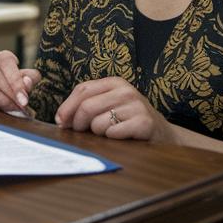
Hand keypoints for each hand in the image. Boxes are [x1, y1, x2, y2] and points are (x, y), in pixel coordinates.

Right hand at [0, 50, 39, 115]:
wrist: (6, 99)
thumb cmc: (17, 87)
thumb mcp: (28, 81)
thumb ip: (30, 79)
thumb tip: (27, 82)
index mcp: (3, 59)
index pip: (6, 61)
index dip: (15, 78)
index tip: (24, 96)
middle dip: (10, 93)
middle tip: (20, 106)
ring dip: (1, 102)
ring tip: (12, 110)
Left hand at [54, 77, 174, 141]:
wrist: (162, 134)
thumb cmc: (128, 121)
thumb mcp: (109, 105)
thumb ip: (86, 106)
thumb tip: (60, 119)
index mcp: (115, 83)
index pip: (82, 90)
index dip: (67, 107)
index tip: (61, 122)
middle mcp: (126, 91)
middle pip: (87, 107)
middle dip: (77, 124)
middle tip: (80, 133)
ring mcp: (136, 106)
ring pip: (98, 123)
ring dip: (97, 134)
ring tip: (108, 134)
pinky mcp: (144, 123)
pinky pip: (113, 133)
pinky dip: (111, 139)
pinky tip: (121, 138)